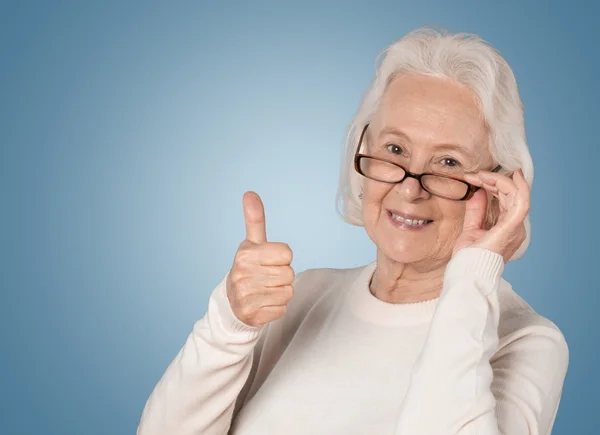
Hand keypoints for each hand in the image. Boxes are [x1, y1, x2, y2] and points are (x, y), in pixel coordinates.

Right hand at [226, 191, 294, 326]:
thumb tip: (250, 193)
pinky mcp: (252, 315)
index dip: (282, 258)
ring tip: (265, 290)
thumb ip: (254, 219)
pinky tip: (263, 304)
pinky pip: (282, 309)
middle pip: (288, 273)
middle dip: (281, 276)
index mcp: (245, 254)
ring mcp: (246, 296)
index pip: (287, 253)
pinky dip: (276, 307)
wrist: (232, 303)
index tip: (268, 261)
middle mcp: (242, 274)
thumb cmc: (249, 269)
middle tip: (266, 278)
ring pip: (287, 291)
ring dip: (280, 292)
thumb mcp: (251, 244)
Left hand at [453, 169, 529, 262]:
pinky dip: (518, 187)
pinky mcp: (511, 228)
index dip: (492, 185)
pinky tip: (512, 175)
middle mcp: (515, 227)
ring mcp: (515, 227)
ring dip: (499, 180)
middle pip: (510, 195)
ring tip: (482, 174)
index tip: (474, 178)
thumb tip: (478, 191)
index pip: (505, 200)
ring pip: (516, 194)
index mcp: (507, 228)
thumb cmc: (469, 258)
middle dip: (493, 180)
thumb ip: (476, 211)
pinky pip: (521, 203)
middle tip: (475, 174)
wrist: (467, 273)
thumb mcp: (471, 229)